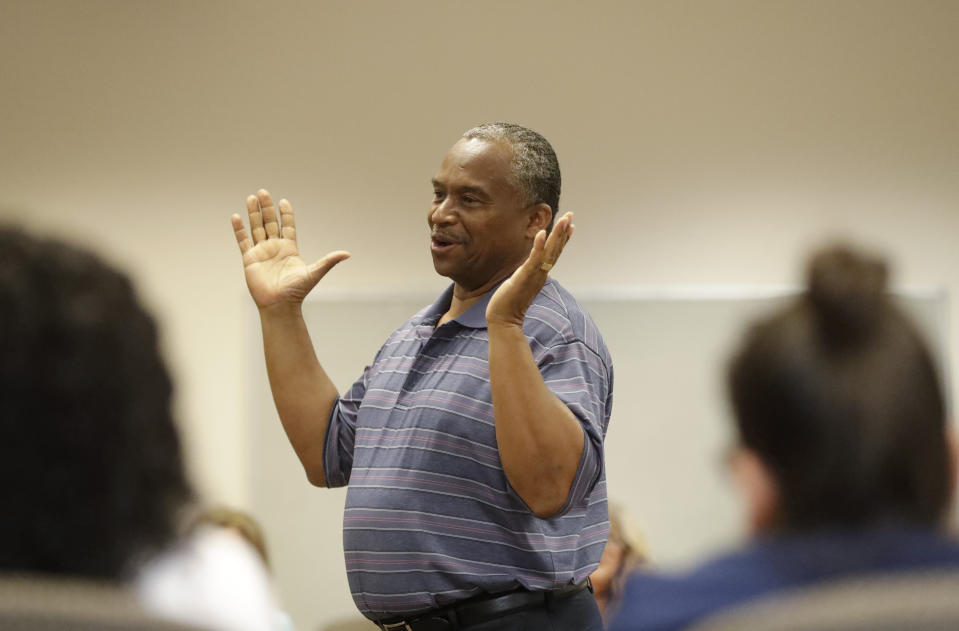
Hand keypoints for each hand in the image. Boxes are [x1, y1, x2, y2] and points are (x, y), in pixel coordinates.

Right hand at [231, 189, 349, 308]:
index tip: (283, 201)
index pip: (287, 226)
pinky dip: (239, 229)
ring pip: (256, 228)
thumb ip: (329, 261)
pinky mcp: (250, 259)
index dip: (285, 214)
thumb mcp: (314, 272)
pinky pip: (243, 241)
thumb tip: (347, 254)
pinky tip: (236, 216)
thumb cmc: (296, 291)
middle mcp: (275, 247)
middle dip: (267, 208)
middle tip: (263, 192)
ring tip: (251, 197)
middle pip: (270, 222)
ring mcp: (262, 252)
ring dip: (253, 213)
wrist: (279, 305)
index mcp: (289, 248)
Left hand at [486, 212, 573, 327]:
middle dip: (563, 231)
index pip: (555, 253)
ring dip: (557, 235)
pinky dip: (539, 246)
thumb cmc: (511, 303)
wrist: (504, 319)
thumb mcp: (524, 284)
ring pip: (550, 252)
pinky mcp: (524, 277)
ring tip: (564, 219)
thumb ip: (533, 276)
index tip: (570, 225)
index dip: (563, 239)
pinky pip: (534, 259)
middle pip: (556, 249)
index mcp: (541, 273)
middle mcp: (541, 273)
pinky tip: (542, 233)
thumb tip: (543, 271)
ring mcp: (534, 275)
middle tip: (570, 215)